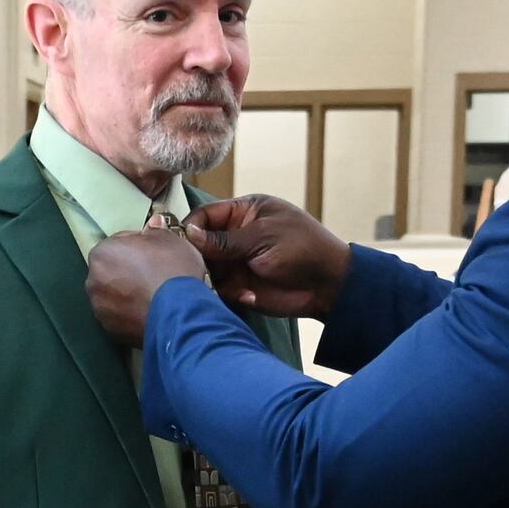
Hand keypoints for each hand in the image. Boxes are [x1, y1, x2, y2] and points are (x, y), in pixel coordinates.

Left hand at [85, 226, 209, 344]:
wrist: (178, 314)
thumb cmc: (172, 270)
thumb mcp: (170, 240)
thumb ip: (156, 231)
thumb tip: (154, 224)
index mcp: (102, 253)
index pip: (120, 242)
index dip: (139, 244)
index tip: (154, 250)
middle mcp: (93, 281)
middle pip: (113, 269)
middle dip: (130, 269)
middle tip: (155, 272)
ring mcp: (100, 308)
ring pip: (115, 294)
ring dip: (129, 292)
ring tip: (153, 294)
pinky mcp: (110, 330)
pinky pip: (121, 315)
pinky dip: (131, 312)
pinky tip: (151, 310)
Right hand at [186, 194, 350, 319]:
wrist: (328, 285)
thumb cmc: (302, 249)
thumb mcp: (262, 237)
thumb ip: (224, 239)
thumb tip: (188, 234)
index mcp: (244, 212)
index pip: (206, 215)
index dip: (191, 227)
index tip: (181, 242)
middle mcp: (236, 235)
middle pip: (200, 243)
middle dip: (197, 255)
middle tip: (198, 267)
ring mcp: (237, 261)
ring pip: (206, 268)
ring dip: (209, 277)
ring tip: (222, 283)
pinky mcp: (240, 286)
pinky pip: (219, 289)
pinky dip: (226, 293)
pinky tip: (245, 294)